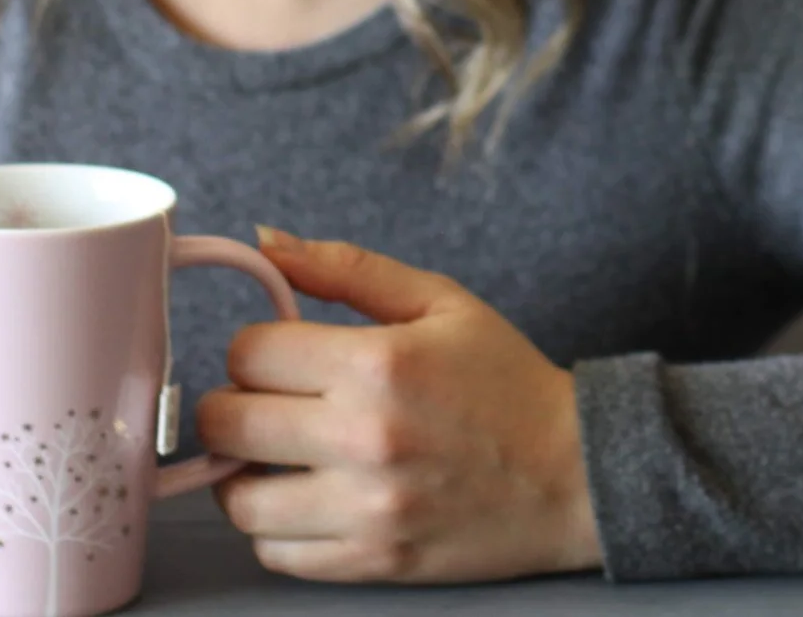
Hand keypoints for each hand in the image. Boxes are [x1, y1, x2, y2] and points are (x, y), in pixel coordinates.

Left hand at [197, 226, 604, 582]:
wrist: (575, 474)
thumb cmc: (505, 381)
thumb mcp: (438, 301)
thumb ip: (345, 268)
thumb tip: (263, 240)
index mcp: (378, 363)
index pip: (248, 351)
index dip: (256, 348)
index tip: (282, 356)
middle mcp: (365, 438)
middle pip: (226, 423)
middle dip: (234, 405)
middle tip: (266, 404)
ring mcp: (368, 509)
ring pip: (238, 500)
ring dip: (243, 475)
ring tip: (277, 458)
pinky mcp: (375, 562)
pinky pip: (276, 553)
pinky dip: (276, 529)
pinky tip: (307, 500)